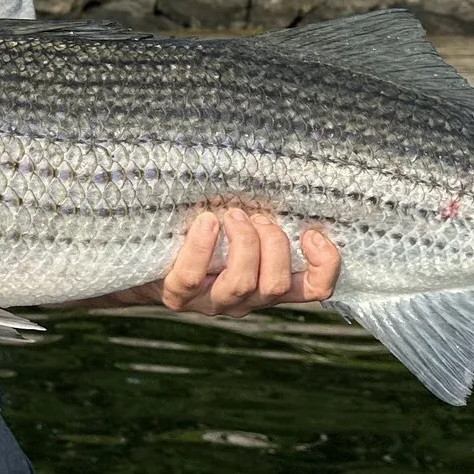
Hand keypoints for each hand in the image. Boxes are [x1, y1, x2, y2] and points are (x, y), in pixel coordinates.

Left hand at [94, 209, 339, 317]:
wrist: (148, 261)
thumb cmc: (204, 232)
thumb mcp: (241, 226)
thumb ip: (265, 215)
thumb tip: (282, 171)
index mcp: (269, 283)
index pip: (316, 290)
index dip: (325, 265)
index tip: (312, 232)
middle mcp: (247, 299)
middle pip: (276, 284)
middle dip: (272, 243)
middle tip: (254, 215)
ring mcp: (212, 301)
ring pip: (242, 284)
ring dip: (243, 243)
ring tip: (231, 214)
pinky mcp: (178, 296)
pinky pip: (193, 276)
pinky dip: (203, 246)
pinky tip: (205, 221)